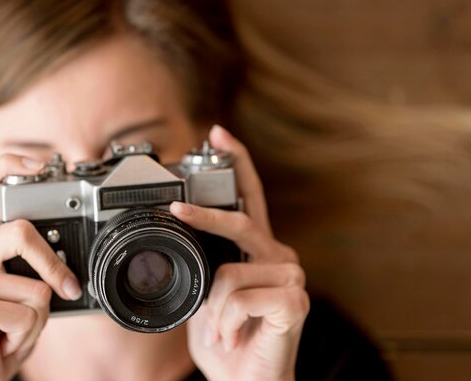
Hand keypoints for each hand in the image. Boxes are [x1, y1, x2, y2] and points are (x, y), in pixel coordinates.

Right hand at [0, 155, 81, 380]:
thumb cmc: (2, 329)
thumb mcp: (24, 289)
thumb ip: (37, 264)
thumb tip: (73, 257)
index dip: (8, 164)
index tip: (40, 163)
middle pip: (21, 231)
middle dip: (53, 266)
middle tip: (65, 289)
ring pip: (36, 285)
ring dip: (39, 315)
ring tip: (15, 325)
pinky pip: (28, 312)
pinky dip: (29, 333)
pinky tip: (5, 338)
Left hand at [171, 125, 309, 380]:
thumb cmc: (227, 338)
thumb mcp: (204, 295)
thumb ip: (202, 263)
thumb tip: (175, 236)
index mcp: (257, 250)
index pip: (251, 196)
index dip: (237, 161)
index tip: (217, 132)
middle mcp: (279, 255)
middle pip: (242, 221)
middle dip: (205, 217)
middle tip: (177, 211)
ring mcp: (291, 277)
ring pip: (230, 272)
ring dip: (212, 309)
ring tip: (218, 330)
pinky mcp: (295, 301)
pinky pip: (240, 297)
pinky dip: (224, 322)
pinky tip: (233, 336)